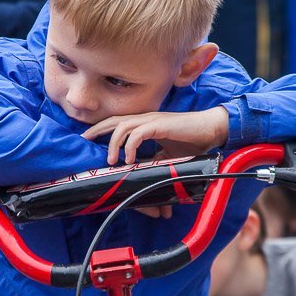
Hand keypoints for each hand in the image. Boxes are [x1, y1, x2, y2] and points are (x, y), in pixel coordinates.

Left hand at [81, 107, 229, 166]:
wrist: (211, 131)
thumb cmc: (192, 142)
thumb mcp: (167, 156)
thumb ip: (153, 162)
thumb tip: (144, 176)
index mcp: (145, 124)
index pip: (118, 123)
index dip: (101, 129)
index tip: (88, 138)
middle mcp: (146, 119)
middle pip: (114, 120)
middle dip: (97, 130)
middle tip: (84, 140)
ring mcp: (152, 120)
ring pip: (123, 126)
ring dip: (114, 143)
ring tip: (111, 160)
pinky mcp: (160, 125)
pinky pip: (138, 133)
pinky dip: (130, 146)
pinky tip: (129, 159)